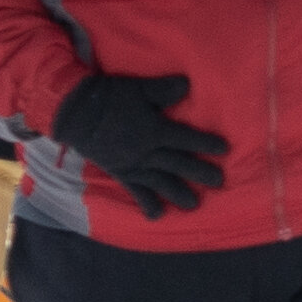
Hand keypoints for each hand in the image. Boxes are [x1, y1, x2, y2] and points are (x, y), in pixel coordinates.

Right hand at [52, 73, 228, 220]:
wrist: (75, 114)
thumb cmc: (110, 98)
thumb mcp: (140, 88)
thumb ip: (164, 89)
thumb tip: (188, 86)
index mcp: (155, 130)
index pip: (187, 138)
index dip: (206, 144)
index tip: (226, 150)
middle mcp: (147, 152)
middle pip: (178, 164)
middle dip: (200, 173)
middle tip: (220, 182)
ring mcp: (133, 166)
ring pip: (160, 182)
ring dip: (178, 194)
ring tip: (194, 206)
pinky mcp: (119, 173)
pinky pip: (135, 191)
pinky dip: (146, 203)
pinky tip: (156, 215)